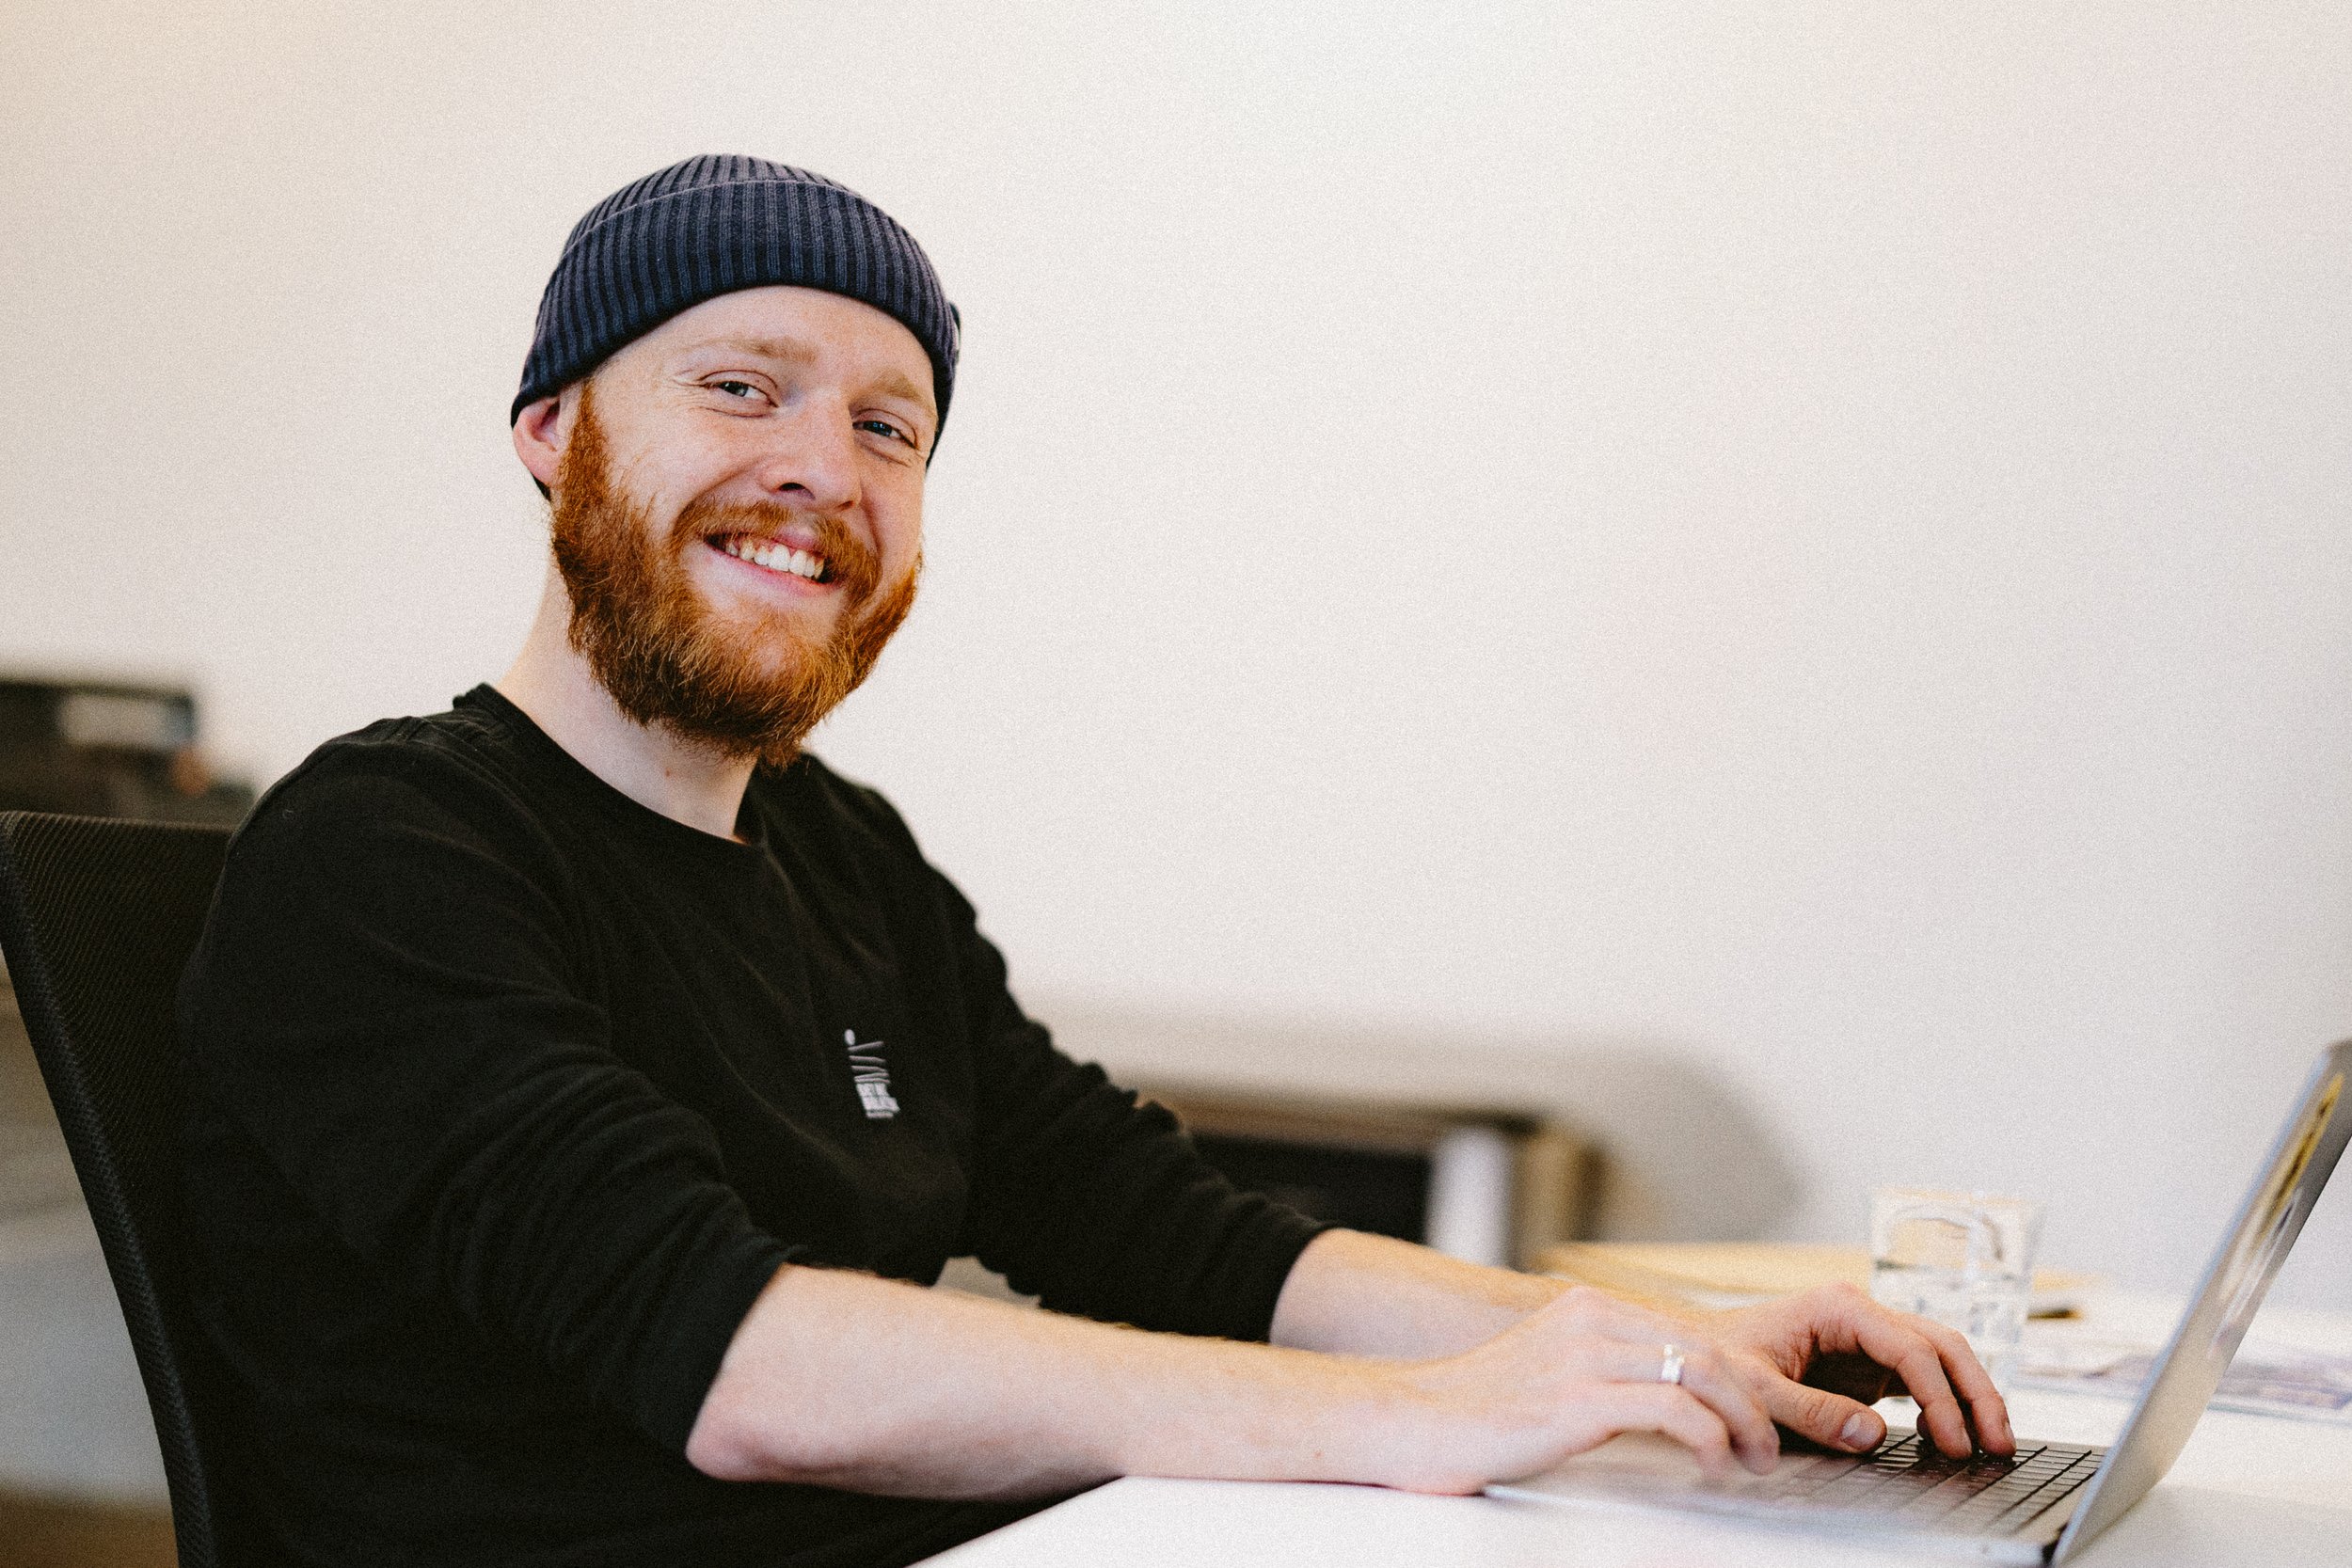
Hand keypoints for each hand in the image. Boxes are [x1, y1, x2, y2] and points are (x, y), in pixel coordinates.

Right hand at [1379, 1286, 1786, 1492]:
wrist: (1411, 1420)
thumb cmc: (1475, 1410)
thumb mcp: (1548, 1370)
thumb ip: (1599, 1366)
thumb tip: (1657, 1396)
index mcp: (1585, 1307)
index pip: (1690, 1332)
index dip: (1736, 1379)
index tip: (1752, 1419)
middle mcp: (1590, 1319)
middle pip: (1707, 1348)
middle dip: (1752, 1402)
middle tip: (1767, 1447)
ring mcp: (1583, 1355)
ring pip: (1703, 1373)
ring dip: (1744, 1423)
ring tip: (1752, 1461)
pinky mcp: (1577, 1399)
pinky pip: (1673, 1409)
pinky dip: (1711, 1439)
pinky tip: (1712, 1465)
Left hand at [1711, 1282, 2015, 1459]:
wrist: (1695, 1356)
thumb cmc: (1719, 1362)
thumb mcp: (1756, 1387)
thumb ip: (1811, 1411)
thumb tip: (1873, 1433)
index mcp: (1839, 1306)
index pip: (1911, 1349)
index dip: (1941, 1397)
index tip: (1953, 1442)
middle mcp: (1860, 1314)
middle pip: (1941, 1344)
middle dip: (1977, 1392)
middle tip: (2000, 1442)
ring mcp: (1866, 1336)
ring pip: (1939, 1358)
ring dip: (1970, 1397)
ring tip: (1993, 1443)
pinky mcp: (1865, 1362)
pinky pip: (1919, 1378)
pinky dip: (1942, 1403)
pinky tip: (1947, 1437)